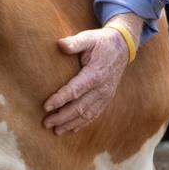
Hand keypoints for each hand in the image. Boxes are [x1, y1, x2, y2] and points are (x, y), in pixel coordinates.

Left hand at [43, 16, 140, 134]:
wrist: (122, 47)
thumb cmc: (101, 42)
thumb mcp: (89, 38)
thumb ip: (75, 42)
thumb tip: (60, 43)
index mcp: (95, 74)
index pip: (75, 90)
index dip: (60, 99)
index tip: (46, 107)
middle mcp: (102, 89)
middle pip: (80, 107)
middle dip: (62, 117)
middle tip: (46, 123)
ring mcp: (105, 95)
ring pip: (87, 115)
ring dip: (71, 124)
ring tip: (55, 131)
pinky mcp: (107, 98)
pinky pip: (95, 114)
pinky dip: (83, 124)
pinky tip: (71, 129)